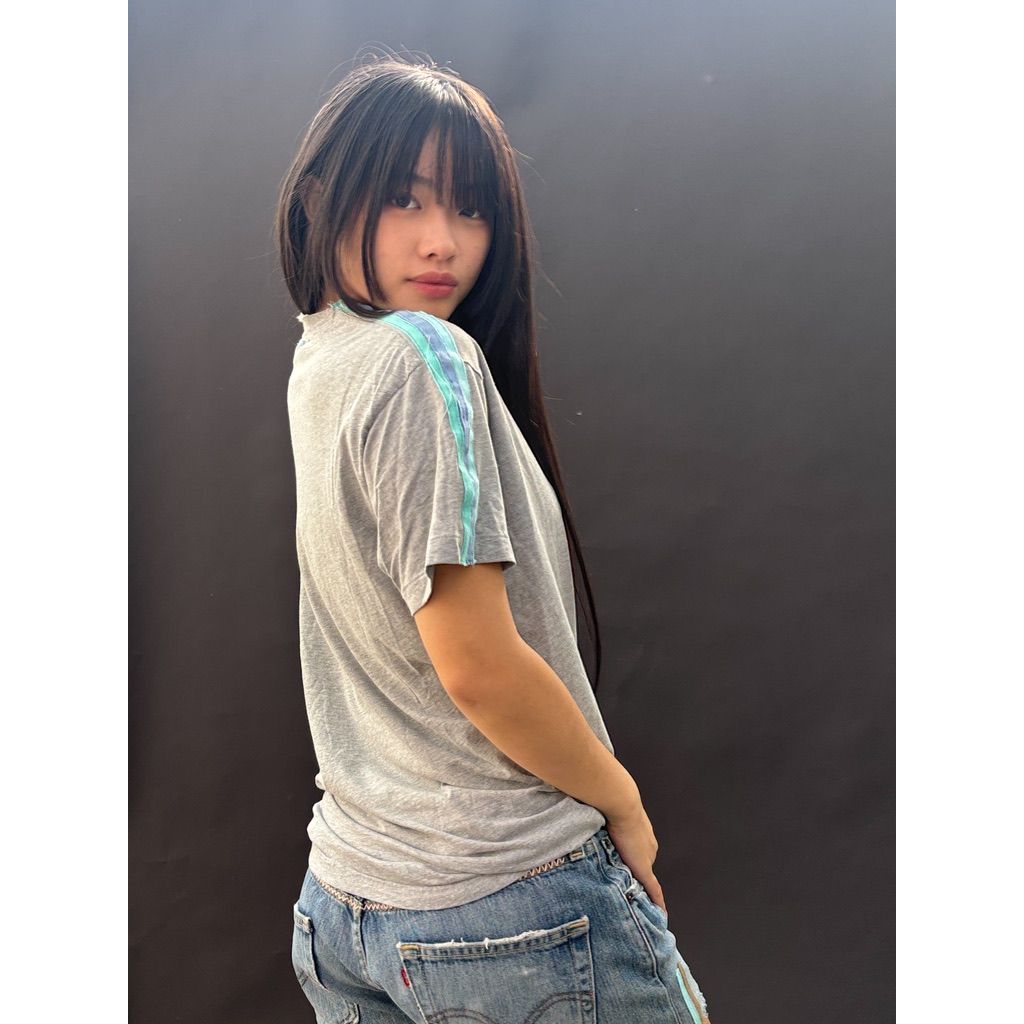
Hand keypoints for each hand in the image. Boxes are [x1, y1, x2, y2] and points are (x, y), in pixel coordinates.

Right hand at [605, 803, 667, 922]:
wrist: (622, 806)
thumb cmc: (613, 806)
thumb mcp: (609, 816)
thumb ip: (606, 826)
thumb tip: (595, 823)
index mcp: (643, 837)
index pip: (639, 855)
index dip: (634, 863)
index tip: (629, 871)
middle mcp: (649, 848)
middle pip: (642, 867)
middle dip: (636, 876)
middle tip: (627, 887)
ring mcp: (648, 859)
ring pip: (645, 878)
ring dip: (641, 887)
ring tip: (638, 902)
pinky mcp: (645, 869)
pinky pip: (654, 889)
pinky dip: (657, 901)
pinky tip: (660, 912)